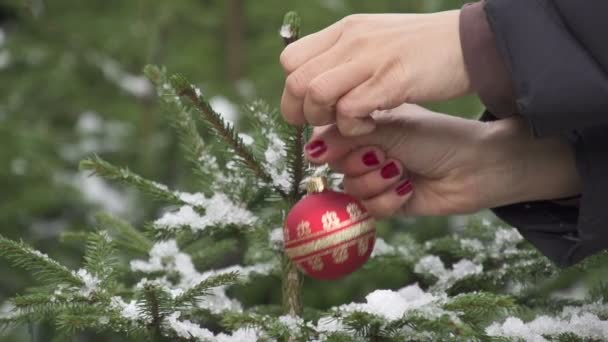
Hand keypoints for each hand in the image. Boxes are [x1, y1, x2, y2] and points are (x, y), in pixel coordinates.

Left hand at [280, 10, 470, 135]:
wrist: (470, 43)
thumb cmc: (422, 52)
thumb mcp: (376, 43)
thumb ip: (345, 59)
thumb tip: (315, 86)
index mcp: (345, 30)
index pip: (290, 60)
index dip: (293, 91)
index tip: (309, 108)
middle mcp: (351, 39)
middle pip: (296, 80)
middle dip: (301, 111)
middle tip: (324, 122)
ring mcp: (370, 58)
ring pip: (316, 94)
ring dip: (325, 119)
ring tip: (349, 123)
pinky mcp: (390, 80)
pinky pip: (349, 110)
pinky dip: (352, 127)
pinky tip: (370, 125)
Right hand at [304, 104, 580, 217]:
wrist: (474, 168)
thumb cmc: (435, 138)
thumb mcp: (389, 129)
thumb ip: (347, 137)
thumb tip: (309, 150)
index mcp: (365, 125)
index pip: (327, 137)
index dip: (332, 145)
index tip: (350, 142)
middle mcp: (367, 150)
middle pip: (337, 166)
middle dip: (359, 163)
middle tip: (384, 155)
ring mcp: (377, 177)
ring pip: (352, 190)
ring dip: (376, 183)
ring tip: (400, 172)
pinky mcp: (388, 202)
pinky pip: (370, 209)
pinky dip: (388, 200)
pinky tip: (408, 189)